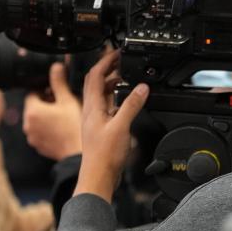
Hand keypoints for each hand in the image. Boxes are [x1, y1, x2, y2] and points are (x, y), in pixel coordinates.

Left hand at [23, 63, 82, 160]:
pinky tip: (62, 127)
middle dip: (46, 102)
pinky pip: (40, 131)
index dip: (45, 89)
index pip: (32, 92)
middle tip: (63, 102)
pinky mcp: (38, 145)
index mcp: (32, 111)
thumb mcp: (68, 100)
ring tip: (63, 116)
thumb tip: (55, 67)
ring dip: (46, 115)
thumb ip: (59, 82)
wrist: (77, 154)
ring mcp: (32, 136)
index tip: (57, 91)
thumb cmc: (74, 128)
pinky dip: (48, 127)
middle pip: (33, 106)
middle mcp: (27, 124)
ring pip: (36, 119)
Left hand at [74, 50, 149, 201]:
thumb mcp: (121, 126)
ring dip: (111, 83)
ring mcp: (94, 120)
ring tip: (125, 78)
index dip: (106, 61)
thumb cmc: (104, 156)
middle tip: (121, 61)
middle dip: (107, 68)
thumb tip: (141, 87)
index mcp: (92, 107)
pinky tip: (124, 102)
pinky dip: (115, 98)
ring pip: (100, 94)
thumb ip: (132, 105)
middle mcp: (90, 111)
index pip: (95, 75)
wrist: (98, 177)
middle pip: (95, 82)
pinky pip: (106, 107)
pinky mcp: (100, 129)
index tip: (117, 52)